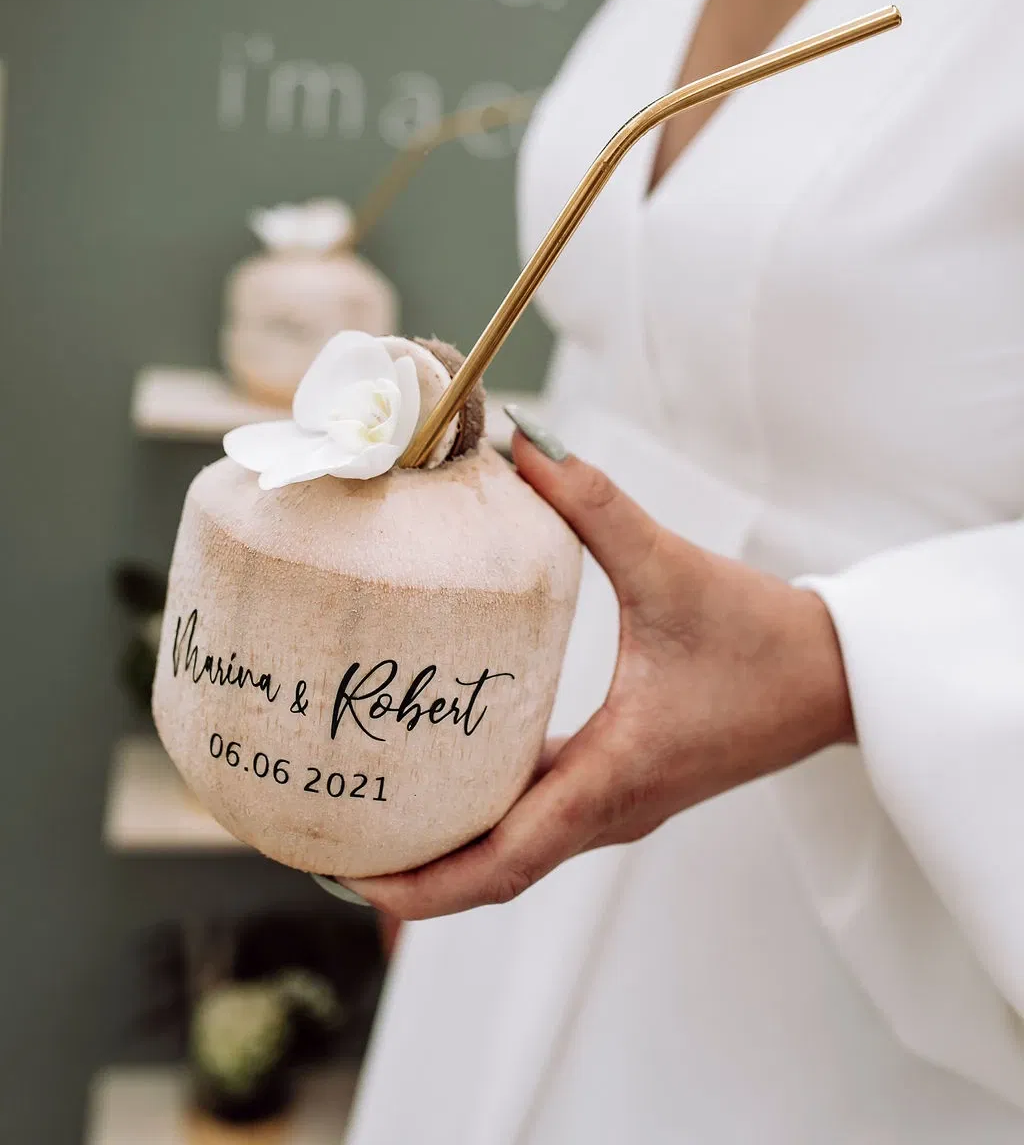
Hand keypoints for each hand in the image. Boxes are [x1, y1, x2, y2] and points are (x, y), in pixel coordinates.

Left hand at [336, 430, 854, 919]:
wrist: (835, 677)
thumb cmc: (763, 637)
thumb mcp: (671, 567)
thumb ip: (593, 503)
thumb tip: (520, 442)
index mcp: (615, 776)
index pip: (504, 862)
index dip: (423, 882)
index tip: (350, 871)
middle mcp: (610, 808)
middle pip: (493, 872)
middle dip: (411, 873)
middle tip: (328, 841)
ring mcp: (618, 803)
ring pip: (516, 853)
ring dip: (445, 850)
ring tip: (371, 815)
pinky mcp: (625, 781)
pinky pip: (540, 819)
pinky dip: (486, 816)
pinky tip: (447, 771)